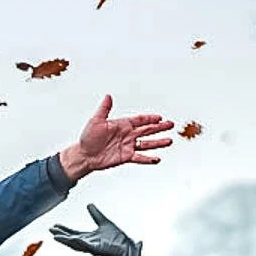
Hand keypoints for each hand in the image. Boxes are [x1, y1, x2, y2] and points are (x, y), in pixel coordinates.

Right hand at [50, 204, 142, 255]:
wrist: (127, 248)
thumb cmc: (117, 239)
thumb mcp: (104, 222)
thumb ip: (95, 214)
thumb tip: (89, 205)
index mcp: (89, 238)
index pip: (73, 233)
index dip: (64, 230)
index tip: (55, 226)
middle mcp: (89, 243)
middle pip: (71, 239)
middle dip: (61, 235)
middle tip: (51, 231)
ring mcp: (93, 247)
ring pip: (76, 244)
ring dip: (66, 240)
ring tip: (55, 236)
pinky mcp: (99, 249)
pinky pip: (87, 246)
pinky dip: (79, 242)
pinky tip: (72, 238)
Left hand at [59, 95, 173, 181]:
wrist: (84, 155)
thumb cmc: (88, 137)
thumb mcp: (96, 121)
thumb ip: (104, 109)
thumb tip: (108, 96)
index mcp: (122, 124)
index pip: (140, 120)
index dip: (150, 118)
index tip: (160, 117)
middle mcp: (127, 134)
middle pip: (147, 130)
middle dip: (159, 127)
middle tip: (171, 124)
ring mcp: (128, 146)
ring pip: (147, 143)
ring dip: (158, 142)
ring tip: (169, 141)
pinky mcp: (126, 157)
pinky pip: (140, 158)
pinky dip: (148, 159)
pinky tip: (157, 159)